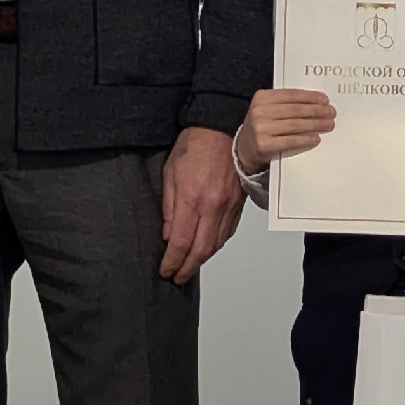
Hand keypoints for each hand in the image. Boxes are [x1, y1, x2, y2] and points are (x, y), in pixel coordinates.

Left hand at [160, 126, 245, 283]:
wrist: (220, 127)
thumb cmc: (193, 144)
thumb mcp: (169, 173)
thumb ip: (169, 206)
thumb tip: (168, 234)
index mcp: (192, 199)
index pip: (181, 242)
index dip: (172, 262)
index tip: (166, 270)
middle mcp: (213, 206)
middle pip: (201, 250)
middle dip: (187, 268)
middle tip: (177, 277)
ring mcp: (228, 206)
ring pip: (217, 244)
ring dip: (203, 260)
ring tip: (190, 266)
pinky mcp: (239, 203)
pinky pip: (228, 232)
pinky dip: (217, 244)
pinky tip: (208, 248)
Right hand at [236, 88, 335, 174]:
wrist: (245, 148)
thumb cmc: (262, 125)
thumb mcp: (268, 109)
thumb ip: (286, 103)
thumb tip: (317, 103)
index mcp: (262, 97)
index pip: (291, 95)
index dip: (310, 97)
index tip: (325, 100)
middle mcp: (260, 111)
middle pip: (295, 110)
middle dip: (316, 111)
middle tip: (331, 113)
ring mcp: (261, 128)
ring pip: (295, 125)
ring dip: (315, 124)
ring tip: (328, 125)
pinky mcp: (264, 145)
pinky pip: (290, 141)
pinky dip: (305, 139)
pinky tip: (316, 138)